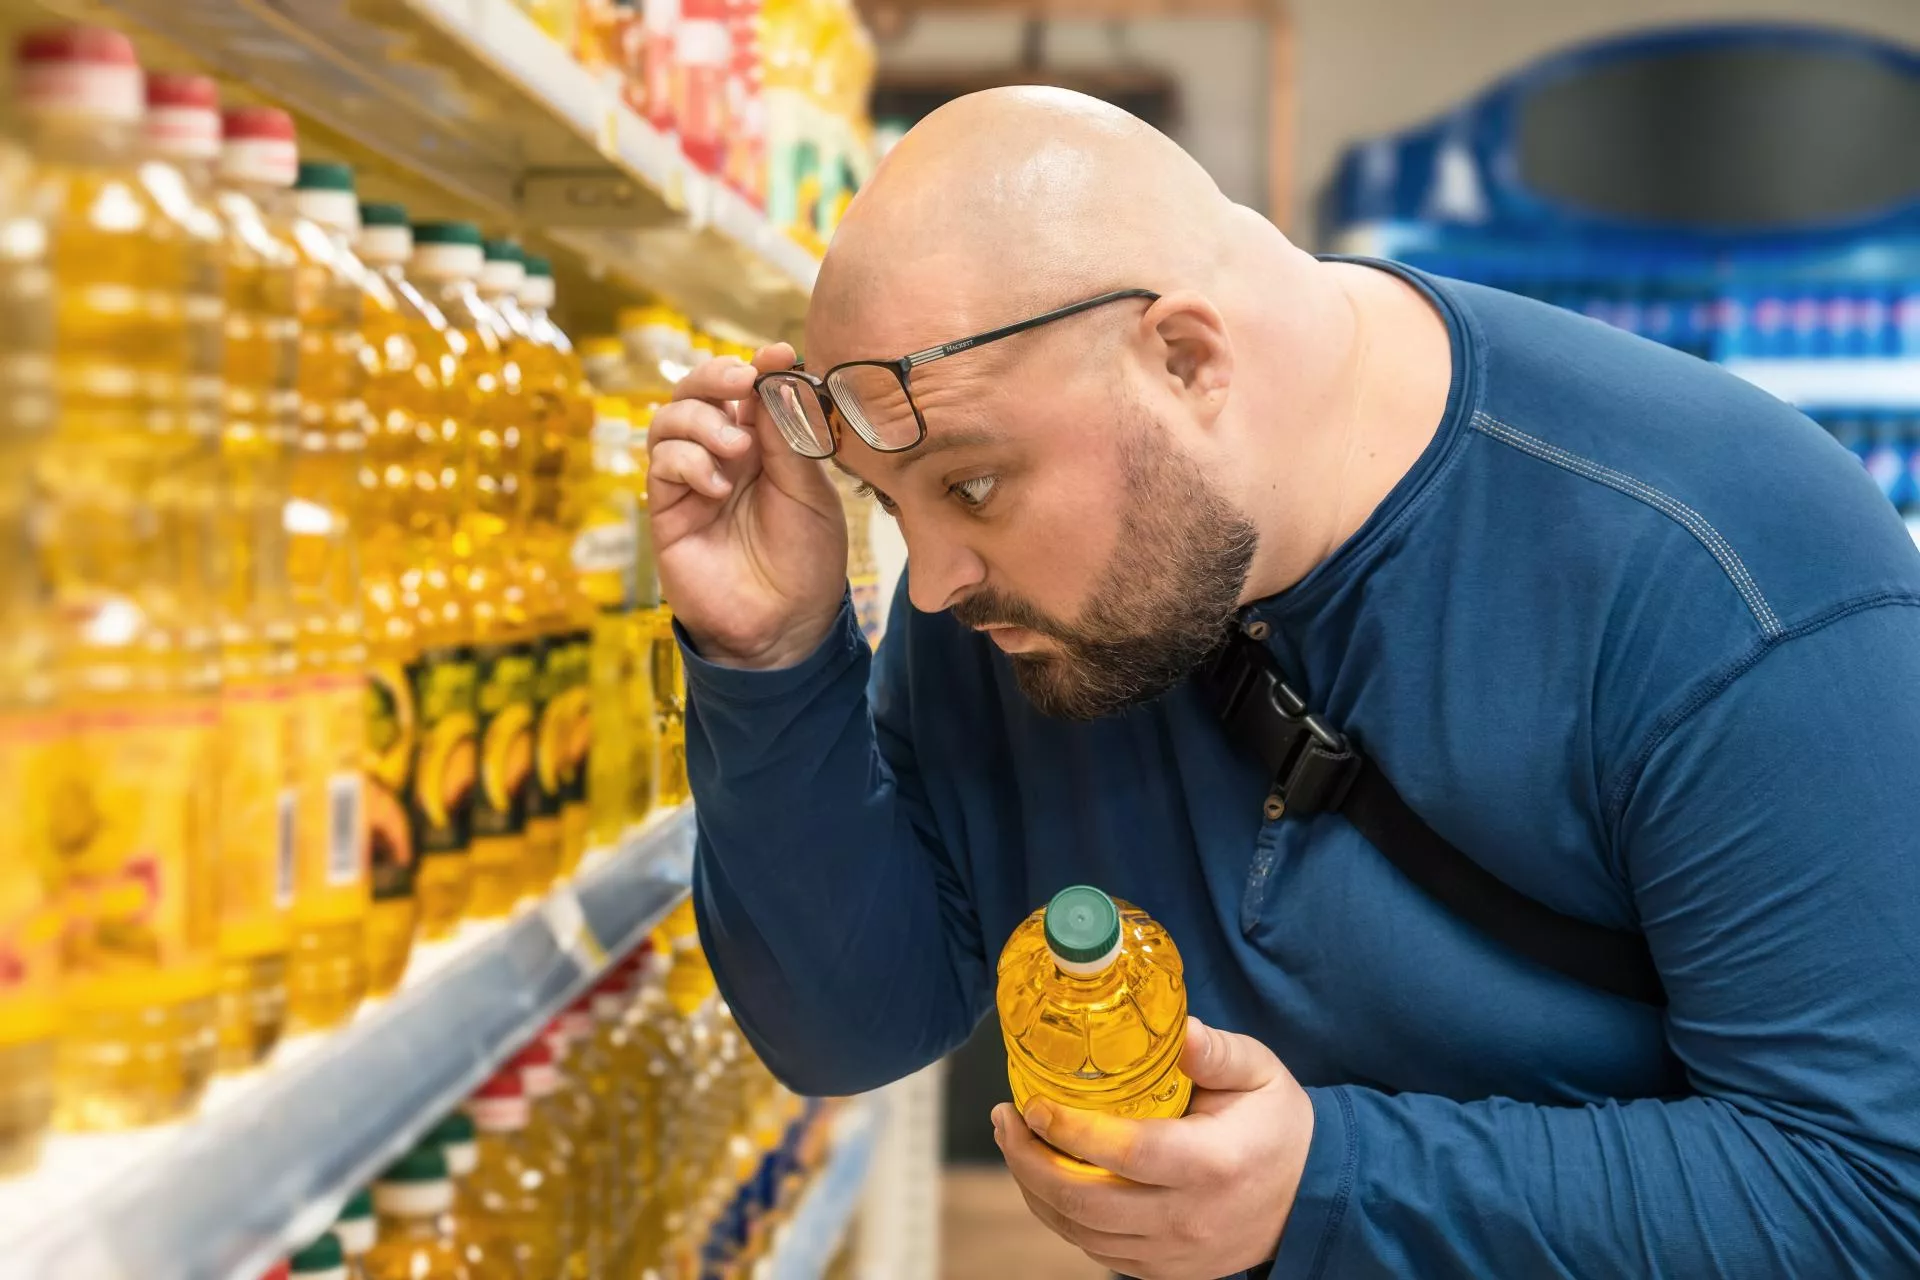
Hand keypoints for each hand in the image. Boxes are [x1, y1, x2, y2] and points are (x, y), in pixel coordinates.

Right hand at [647, 347, 849, 668]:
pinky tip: (717, 486)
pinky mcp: (667, 511)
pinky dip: (687, 461)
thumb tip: (777, 370)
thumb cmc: (806, 562)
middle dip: (714, 376)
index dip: (757, 365)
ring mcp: (692, 481)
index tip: (775, 354)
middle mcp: (723, 455)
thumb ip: (790, 435)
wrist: (786, 628)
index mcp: (764, 444)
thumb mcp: (811, 491)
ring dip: (701, 421)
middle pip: (696, 391)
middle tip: (741, 381)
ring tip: (735, 448)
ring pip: (669, 419)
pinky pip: (661, 464)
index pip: (747, 389)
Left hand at [993, 1018, 1313, 1279]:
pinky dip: (1062, 1217)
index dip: (1069, 1130)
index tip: (1033, 1103)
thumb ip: (1216, 1052)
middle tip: (1006, 1119)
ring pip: (1082, 1233)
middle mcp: (1188, 1218)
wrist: (1311, 1195)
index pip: (1125, 1152)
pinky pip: (1097, 1250)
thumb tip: (1181, 1029)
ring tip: (1015, 1143)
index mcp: (1210, 1164)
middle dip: (1029, 1161)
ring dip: (1036, 1190)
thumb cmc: (1279, 1125)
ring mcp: (1174, 1254)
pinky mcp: (1165, 1271)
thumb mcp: (1260, 1072)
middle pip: (1086, 1203)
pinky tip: (1047, 1178)